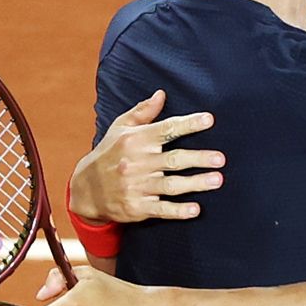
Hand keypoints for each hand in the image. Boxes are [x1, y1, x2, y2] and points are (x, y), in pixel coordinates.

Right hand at [69, 90, 224, 223]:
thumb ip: (142, 112)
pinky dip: (178, 211)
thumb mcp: (120, 129)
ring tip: (217, 180)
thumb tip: (162, 94)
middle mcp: (136, 163)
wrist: (85, 190)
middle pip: (173, 159)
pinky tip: (195, 210)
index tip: (209, 120)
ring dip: (195, 183)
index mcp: (135, 141)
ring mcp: (136, 187)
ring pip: (171, 185)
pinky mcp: (137, 207)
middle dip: (198, 158)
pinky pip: (161, 209)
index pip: (166, 130)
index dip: (188, 124)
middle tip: (220, 158)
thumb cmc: (108, 154)